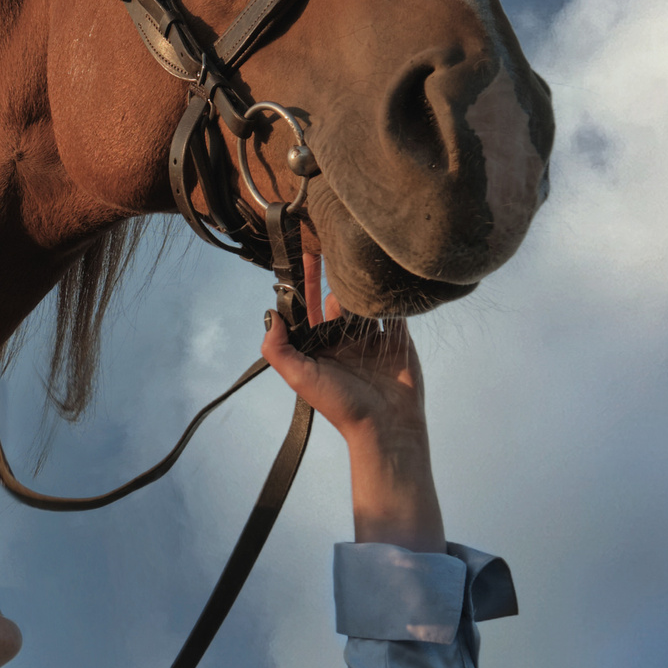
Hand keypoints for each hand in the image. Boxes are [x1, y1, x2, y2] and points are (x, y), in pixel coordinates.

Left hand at [259, 244, 445, 553]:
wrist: (388, 428)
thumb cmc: (342, 406)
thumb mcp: (301, 378)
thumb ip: (279, 350)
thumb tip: (269, 315)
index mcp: (319, 346)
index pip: (306, 307)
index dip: (302, 282)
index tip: (300, 253)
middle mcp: (343, 339)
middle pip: (335, 297)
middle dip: (331, 272)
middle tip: (330, 239)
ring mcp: (372, 338)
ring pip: (364, 300)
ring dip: (362, 281)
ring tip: (359, 253)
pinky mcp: (398, 339)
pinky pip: (394, 311)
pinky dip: (391, 295)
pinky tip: (388, 273)